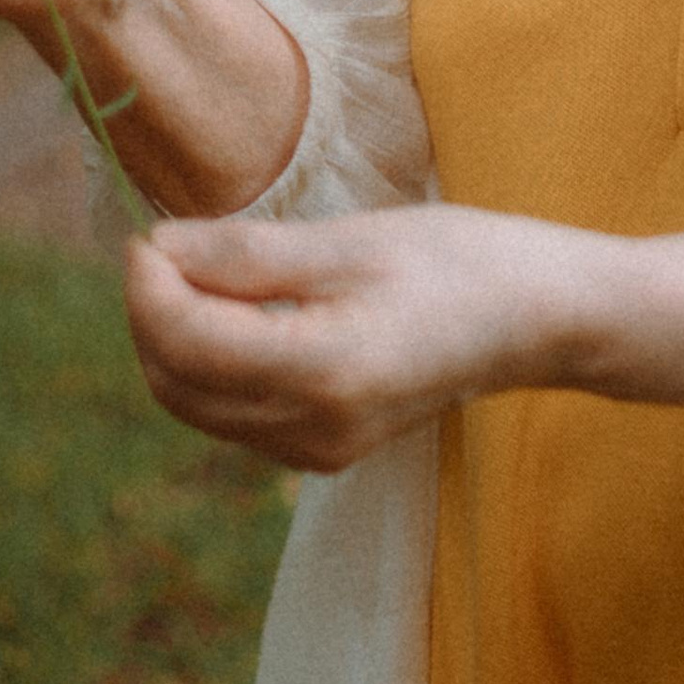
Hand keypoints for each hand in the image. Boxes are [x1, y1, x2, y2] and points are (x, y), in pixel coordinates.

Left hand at [124, 206, 590, 474]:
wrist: (535, 318)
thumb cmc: (456, 261)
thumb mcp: (350, 241)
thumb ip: (247, 254)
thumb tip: (158, 247)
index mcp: (324, 374)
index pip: (188, 343)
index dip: (149, 287)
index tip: (148, 231)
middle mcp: (313, 431)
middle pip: (178, 385)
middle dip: (151, 315)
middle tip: (165, 244)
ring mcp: (317, 452)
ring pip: (197, 406)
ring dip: (176, 340)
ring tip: (198, 269)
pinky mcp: (323, 451)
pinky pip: (234, 414)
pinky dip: (213, 363)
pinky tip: (238, 310)